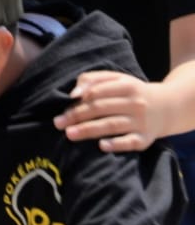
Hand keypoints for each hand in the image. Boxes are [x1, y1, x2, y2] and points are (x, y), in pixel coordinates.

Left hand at [55, 71, 170, 151]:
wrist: (167, 107)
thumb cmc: (131, 92)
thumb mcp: (116, 78)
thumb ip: (93, 79)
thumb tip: (74, 93)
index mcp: (127, 86)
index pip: (97, 92)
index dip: (79, 100)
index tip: (63, 107)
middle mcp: (135, 104)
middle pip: (101, 109)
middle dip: (77, 116)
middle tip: (58, 123)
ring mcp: (142, 122)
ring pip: (111, 125)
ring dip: (88, 130)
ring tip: (69, 134)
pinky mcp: (146, 139)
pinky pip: (130, 143)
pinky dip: (116, 144)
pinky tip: (101, 146)